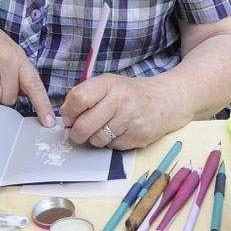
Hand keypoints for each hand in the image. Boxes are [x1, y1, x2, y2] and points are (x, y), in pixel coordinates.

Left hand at [59, 74, 177, 149]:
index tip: (69, 118)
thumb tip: (65, 115)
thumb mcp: (108, 85)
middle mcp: (120, 100)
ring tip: (103, 129)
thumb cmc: (130, 93)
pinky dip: (110, 143)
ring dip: (94, 138)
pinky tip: (118, 132)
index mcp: (109, 84)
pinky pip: (112, 147)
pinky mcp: (138, 137)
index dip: (69, 112)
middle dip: (76, 133)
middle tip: (76, 134)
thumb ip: (85, 95)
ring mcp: (131, 120)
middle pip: (85, 124)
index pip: (79, 98)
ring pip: (97, 139)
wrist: (165, 101)